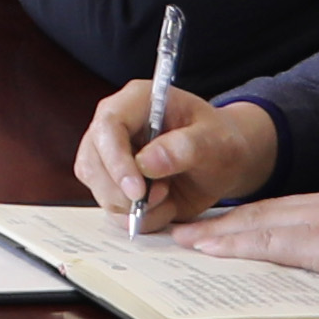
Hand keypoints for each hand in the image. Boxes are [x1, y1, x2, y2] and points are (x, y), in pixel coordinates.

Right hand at [72, 80, 280, 232]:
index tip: (137, 190)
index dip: (116, 159)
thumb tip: (146, 163)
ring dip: (133, 206)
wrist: (225, 162)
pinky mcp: (114, 182)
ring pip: (98, 188)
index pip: (109, 125)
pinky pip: (112, 208)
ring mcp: (110, 156)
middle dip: (122, 191)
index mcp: (137, 101)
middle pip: (93, 161)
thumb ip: (185, 147)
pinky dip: (138, 218)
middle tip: (160, 199)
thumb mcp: (215, 140)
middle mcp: (115, 126)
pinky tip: (164, 207)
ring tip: (168, 197)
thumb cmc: (220, 141)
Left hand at [180, 182, 318, 296]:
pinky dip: (232, 244)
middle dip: (227, 221)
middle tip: (191, 228)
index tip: (235, 223)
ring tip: (185, 238)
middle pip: (266, 212)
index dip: (260, 217)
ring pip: (256, 223)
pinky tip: (208, 249)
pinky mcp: (318, 241)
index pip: (293, 210)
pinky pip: (263, 242)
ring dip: (217, 232)